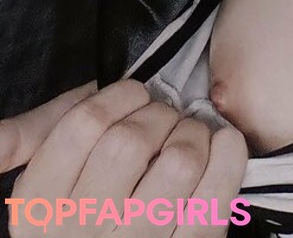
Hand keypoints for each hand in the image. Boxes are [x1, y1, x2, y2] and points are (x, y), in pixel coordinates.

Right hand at [1, 79, 248, 237]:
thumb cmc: (82, 215)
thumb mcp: (45, 181)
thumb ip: (36, 136)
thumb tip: (42, 112)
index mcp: (40, 208)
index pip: (82, 126)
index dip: (118, 96)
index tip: (135, 95)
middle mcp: (82, 231)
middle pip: (133, 139)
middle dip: (159, 114)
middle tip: (165, 119)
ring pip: (180, 161)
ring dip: (195, 133)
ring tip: (189, 137)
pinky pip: (218, 192)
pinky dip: (229, 153)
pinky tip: (222, 145)